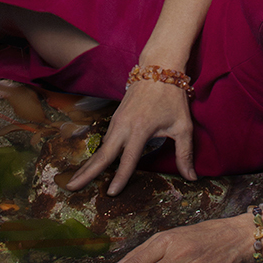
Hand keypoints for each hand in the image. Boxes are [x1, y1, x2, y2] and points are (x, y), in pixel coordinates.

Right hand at [64, 78, 195, 193]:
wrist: (158, 69)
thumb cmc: (172, 98)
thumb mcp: (183, 126)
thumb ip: (185, 154)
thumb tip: (192, 178)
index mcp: (141, 129)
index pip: (128, 159)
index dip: (120, 178)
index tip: (111, 193)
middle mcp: (124, 126)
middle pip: (102, 154)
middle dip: (86, 173)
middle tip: (70, 188)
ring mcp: (117, 120)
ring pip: (101, 148)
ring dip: (88, 165)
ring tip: (75, 181)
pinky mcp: (116, 117)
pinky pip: (105, 140)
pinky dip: (97, 154)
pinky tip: (92, 166)